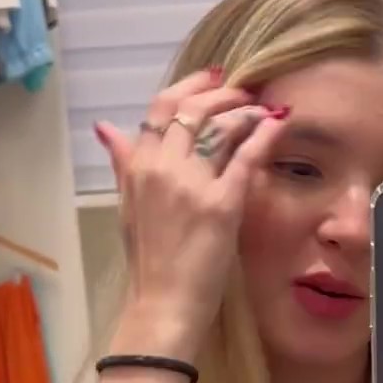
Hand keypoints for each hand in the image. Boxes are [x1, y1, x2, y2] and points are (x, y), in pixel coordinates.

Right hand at [93, 69, 287, 358]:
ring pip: (221, 126)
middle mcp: (163, 166)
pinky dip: (264, 135)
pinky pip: (247, 157)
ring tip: (264, 108)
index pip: (162, 107)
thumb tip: (106, 128)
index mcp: (138, 165)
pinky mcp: (222, 203)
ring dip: (247, 110)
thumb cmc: (149, 260)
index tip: (214, 78)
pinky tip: (277, 125)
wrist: (163, 303)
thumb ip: (123, 164)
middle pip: (194, 109)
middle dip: (224, 92)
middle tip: (246, 90)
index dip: (191, 86)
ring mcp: (192, 184)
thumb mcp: (127, 205)